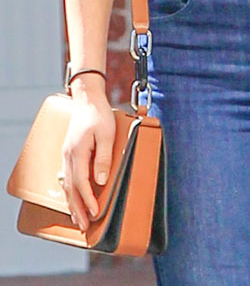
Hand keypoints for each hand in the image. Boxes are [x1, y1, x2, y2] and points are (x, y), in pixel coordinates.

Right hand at [61, 83, 115, 231]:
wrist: (87, 99)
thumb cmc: (99, 114)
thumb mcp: (107, 134)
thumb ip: (104, 157)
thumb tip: (101, 181)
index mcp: (77, 153)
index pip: (81, 183)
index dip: (88, 200)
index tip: (94, 213)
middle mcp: (68, 157)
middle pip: (71, 189)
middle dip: (77, 208)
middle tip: (84, 225)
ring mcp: (66, 155)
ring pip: (67, 185)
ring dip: (72, 203)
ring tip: (78, 218)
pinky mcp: (69, 153)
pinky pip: (67, 178)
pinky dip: (70, 192)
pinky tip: (73, 198)